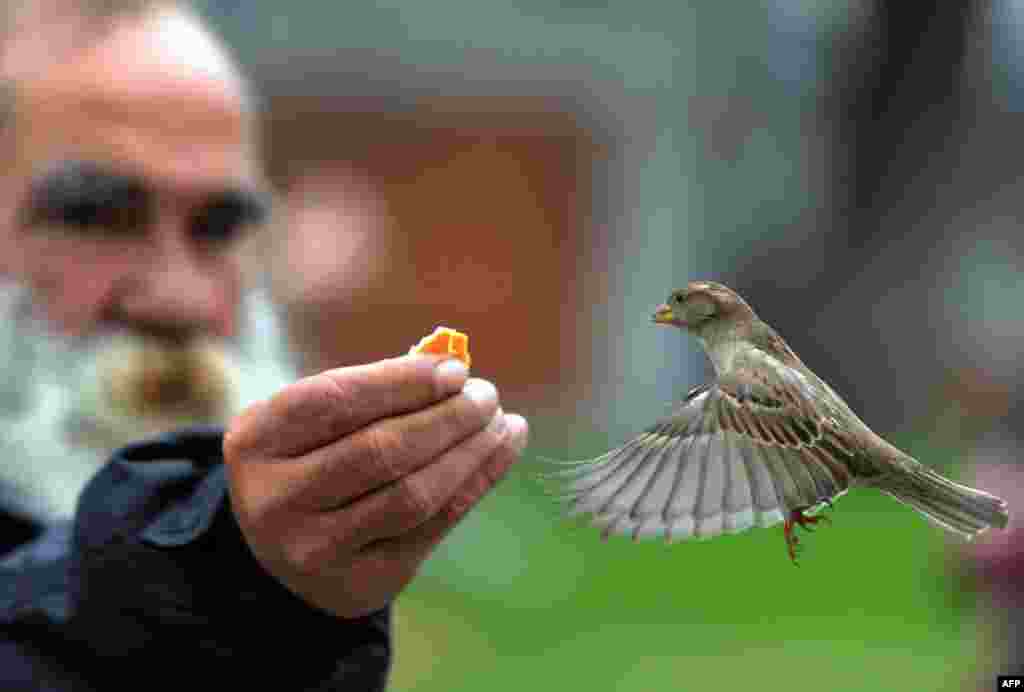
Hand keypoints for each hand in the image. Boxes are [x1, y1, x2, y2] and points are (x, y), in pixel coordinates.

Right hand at [223, 354, 527, 616]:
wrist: (289, 547)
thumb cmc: (313, 457)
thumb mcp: (315, 420)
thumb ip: (372, 390)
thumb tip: (453, 370)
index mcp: (255, 441)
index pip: (333, 401)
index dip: (400, 381)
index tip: (455, 369)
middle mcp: (274, 500)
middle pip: (379, 451)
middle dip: (446, 418)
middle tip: (485, 395)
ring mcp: (315, 549)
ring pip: (412, 494)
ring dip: (470, 453)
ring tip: (500, 422)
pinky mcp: (362, 581)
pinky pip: (434, 527)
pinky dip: (476, 482)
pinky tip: (501, 450)